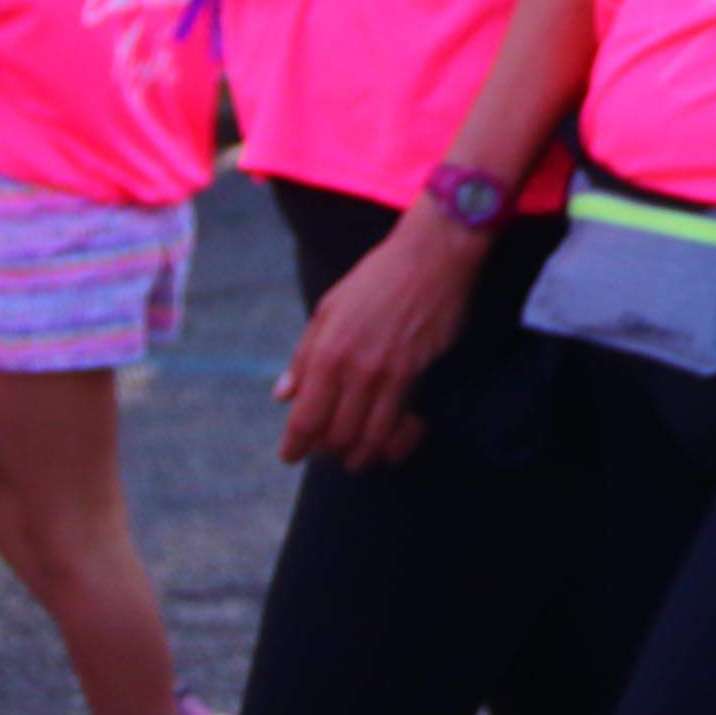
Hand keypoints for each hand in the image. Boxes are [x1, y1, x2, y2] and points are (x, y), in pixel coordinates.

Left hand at [275, 209, 482, 466]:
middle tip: (328, 451)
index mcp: (327, 351)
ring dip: (360, 455)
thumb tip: (283, 395)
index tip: (291, 456)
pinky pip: (403, 422)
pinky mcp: (419, 370)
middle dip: (327, 451)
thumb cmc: (378, 277)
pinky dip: (394, 442)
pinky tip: (389, 447)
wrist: (432, 256)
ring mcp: (389, 371)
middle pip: (335, 435)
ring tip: (356, 458)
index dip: (294, 446)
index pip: (304, 418)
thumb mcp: (329, 308)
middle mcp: (354, 367)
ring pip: (369, 436)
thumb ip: (304, 355)